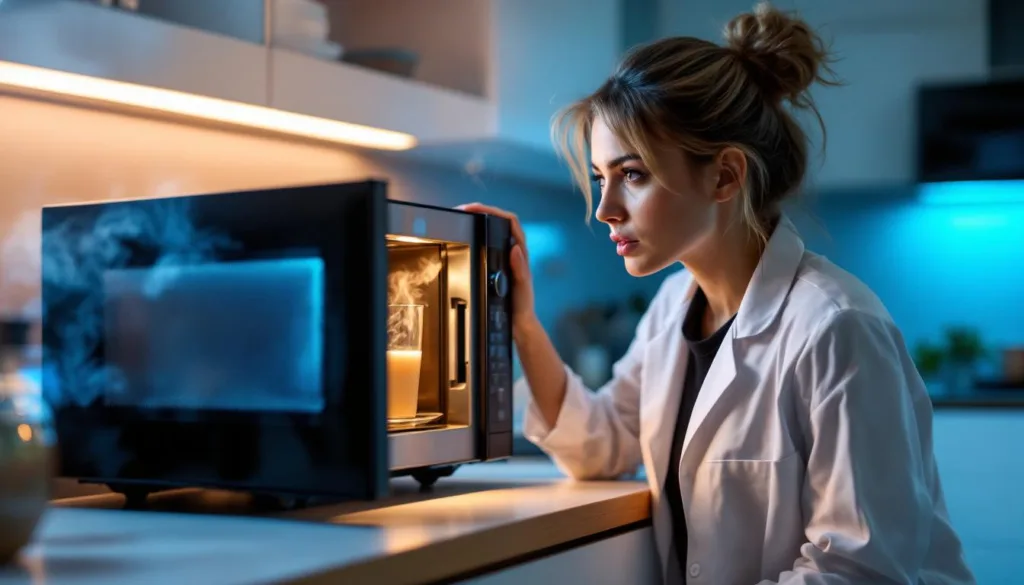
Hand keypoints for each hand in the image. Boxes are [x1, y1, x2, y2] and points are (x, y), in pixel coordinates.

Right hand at [456, 203, 535, 328]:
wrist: (519, 321)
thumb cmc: (522, 305)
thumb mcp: (521, 287)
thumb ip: (520, 269)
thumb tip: (515, 248)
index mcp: (521, 253)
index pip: (511, 222)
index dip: (494, 211)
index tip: (475, 209)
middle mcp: (514, 251)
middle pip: (500, 221)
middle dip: (482, 210)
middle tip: (462, 210)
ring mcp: (506, 257)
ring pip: (494, 230)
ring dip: (479, 220)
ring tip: (462, 216)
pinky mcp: (498, 264)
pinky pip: (488, 243)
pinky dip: (478, 234)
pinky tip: (466, 236)